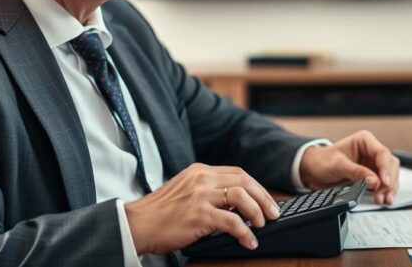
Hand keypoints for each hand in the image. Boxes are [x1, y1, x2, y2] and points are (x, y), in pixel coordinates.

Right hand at [124, 163, 280, 254]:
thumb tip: (235, 202)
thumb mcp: (184, 189)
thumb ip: (206, 189)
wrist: (137, 224)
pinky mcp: (199, 215)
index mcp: (200, 171)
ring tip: (261, 225)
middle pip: (244, 182)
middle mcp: (202, 179)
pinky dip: (245, 233)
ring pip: (241, 197)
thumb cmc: (159, 213)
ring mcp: (200, 196)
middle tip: (273, 213)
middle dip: (264, 198)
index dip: (256, 187)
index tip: (266, 200)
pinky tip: (248, 241)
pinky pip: (232, 222)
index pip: (238, 173)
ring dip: (257, 212)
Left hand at [298, 130, 399, 204]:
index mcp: (364, 141)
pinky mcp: (373, 176)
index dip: (386, 168)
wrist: (313, 171)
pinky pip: (384, 184)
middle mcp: (371, 151)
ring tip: (384, 200)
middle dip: (388, 181)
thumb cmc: (323, 161)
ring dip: (389, 188)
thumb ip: (356, 172)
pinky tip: (384, 199)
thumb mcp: (337, 165)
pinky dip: (386, 192)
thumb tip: (374, 181)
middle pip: (390, 165)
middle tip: (382, 195)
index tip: (384, 182)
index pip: (382, 153)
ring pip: (390, 175)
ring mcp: (373, 164)